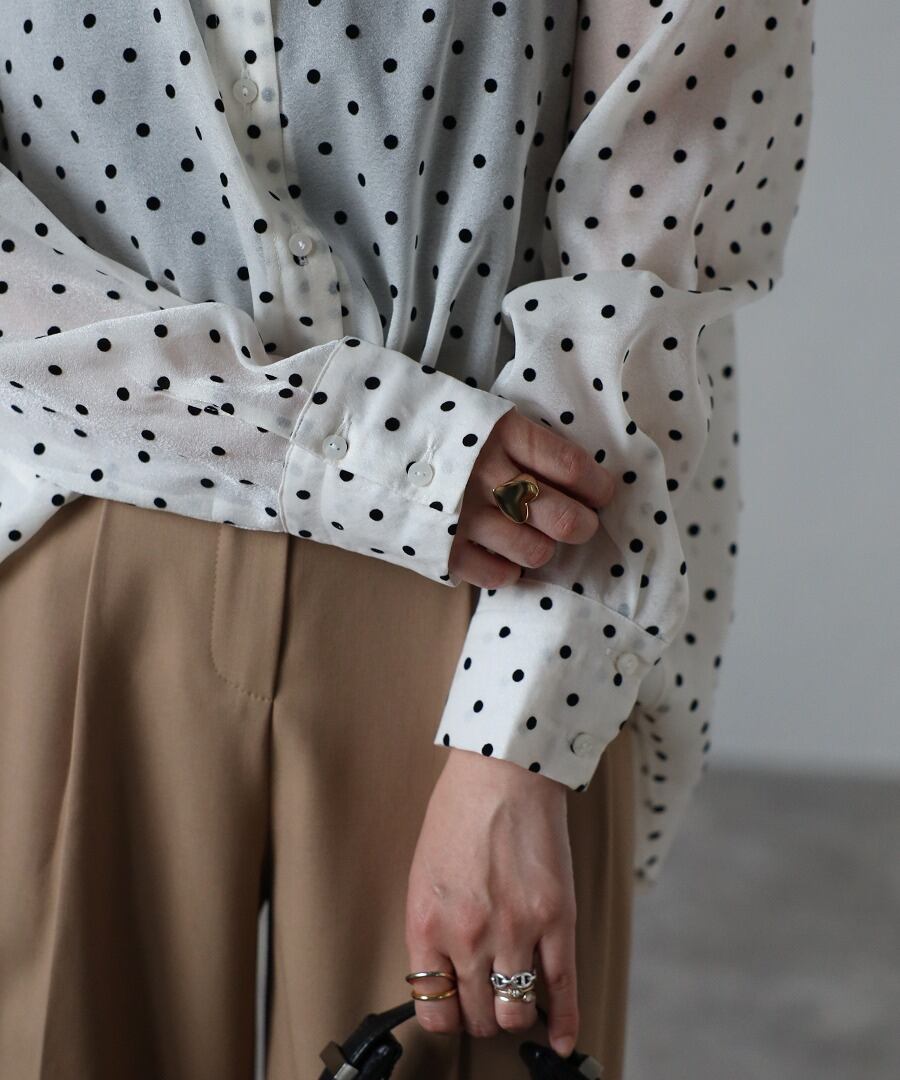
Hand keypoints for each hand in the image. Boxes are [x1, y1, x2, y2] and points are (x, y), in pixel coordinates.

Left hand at [405, 747, 578, 1058]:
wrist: (502, 771)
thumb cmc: (460, 811)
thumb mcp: (424, 873)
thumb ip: (433, 925)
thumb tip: (444, 970)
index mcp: (427, 923)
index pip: (433, 1006)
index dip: (445, 1015)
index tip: (454, 1009)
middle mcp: (468, 936)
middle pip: (476, 1015)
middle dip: (481, 1014)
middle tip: (487, 1001)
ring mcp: (514, 930)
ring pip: (514, 1012)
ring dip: (514, 1014)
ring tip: (515, 1001)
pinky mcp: (556, 919)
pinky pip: (561, 988)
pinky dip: (562, 1021)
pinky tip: (559, 1036)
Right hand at [448, 406, 615, 588]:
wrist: (378, 448)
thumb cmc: (445, 435)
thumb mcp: (487, 419)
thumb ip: (528, 443)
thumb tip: (582, 479)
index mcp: (503, 434)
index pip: (571, 467)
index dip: (596, 486)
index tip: (601, 493)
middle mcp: (487, 475)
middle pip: (563, 518)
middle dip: (582, 525)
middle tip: (579, 523)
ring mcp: (465, 514)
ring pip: (536, 551)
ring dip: (542, 547)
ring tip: (532, 535)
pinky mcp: (445, 546)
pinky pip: (498, 575)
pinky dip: (508, 570)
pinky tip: (502, 554)